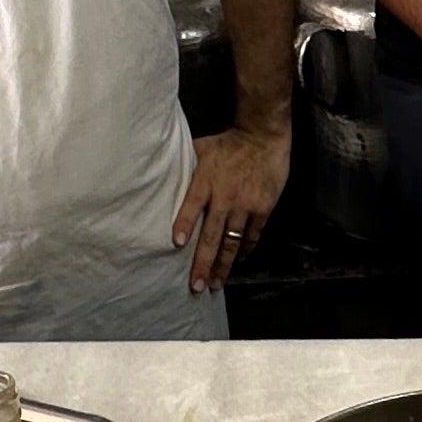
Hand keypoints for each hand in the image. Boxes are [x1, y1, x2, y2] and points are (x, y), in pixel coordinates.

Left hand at [173, 125, 288, 290]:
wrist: (263, 136)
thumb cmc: (228, 142)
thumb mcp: (201, 148)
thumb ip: (184, 165)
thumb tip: (159, 172)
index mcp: (206, 180)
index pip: (192, 205)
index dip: (185, 223)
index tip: (176, 243)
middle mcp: (225, 196)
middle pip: (212, 235)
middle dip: (203, 262)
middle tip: (196, 285)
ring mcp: (245, 204)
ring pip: (232, 242)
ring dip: (223, 265)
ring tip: (215, 283)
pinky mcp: (263, 208)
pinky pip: (252, 235)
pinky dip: (245, 250)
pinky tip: (238, 261)